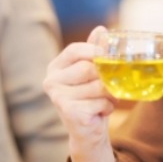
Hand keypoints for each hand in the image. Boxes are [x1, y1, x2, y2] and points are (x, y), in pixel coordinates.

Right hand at [43, 26, 116, 161]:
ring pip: (97, 86)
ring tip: (107, 100)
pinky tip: (100, 112)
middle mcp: (51, 81)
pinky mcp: (69, 113)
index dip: (94, 50)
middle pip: (88, 68)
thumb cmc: (90, 98)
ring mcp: (58, 98)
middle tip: (111, 85)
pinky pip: (100, 102)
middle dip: (106, 77)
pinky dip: (108, 107)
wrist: (87, 132)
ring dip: (110, 94)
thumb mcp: (92, 72)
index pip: (74, 50)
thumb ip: (94, 50)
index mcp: (55, 67)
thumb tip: (101, 29)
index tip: (108, 56)